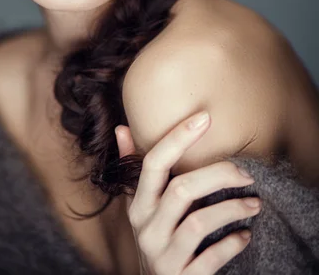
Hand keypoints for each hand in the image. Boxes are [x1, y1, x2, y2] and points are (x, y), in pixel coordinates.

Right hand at [115, 111, 260, 274]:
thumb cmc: (155, 239)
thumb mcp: (140, 206)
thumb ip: (134, 168)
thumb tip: (121, 127)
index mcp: (138, 205)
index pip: (153, 163)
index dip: (178, 137)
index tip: (205, 117)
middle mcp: (146, 228)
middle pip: (181, 190)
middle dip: (218, 175)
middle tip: (246, 173)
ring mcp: (162, 256)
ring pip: (198, 222)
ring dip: (232, 209)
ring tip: (254, 203)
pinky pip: (210, 258)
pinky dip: (231, 244)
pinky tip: (245, 234)